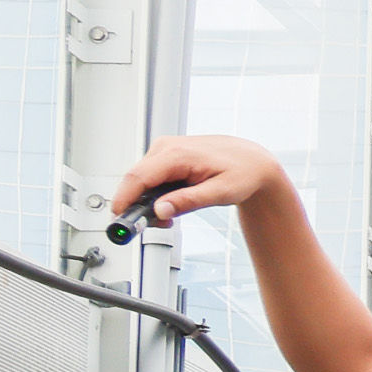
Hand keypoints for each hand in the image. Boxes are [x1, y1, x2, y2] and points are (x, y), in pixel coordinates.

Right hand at [109, 133, 295, 232]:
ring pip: (141, 179)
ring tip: (170, 216)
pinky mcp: (165, 154)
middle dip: (138, 204)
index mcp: (178, 154)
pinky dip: (155, 192)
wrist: (254, 162)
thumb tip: (160, 211)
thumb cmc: (243, 173)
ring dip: (148, 200)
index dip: (123, 199)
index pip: (138, 177)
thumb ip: (189, 201)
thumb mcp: (221, 193)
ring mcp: (164, 149)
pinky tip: (171, 202)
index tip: (118, 217)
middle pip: (136, 179)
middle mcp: (166, 147)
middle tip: (156, 225)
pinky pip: (150, 176)